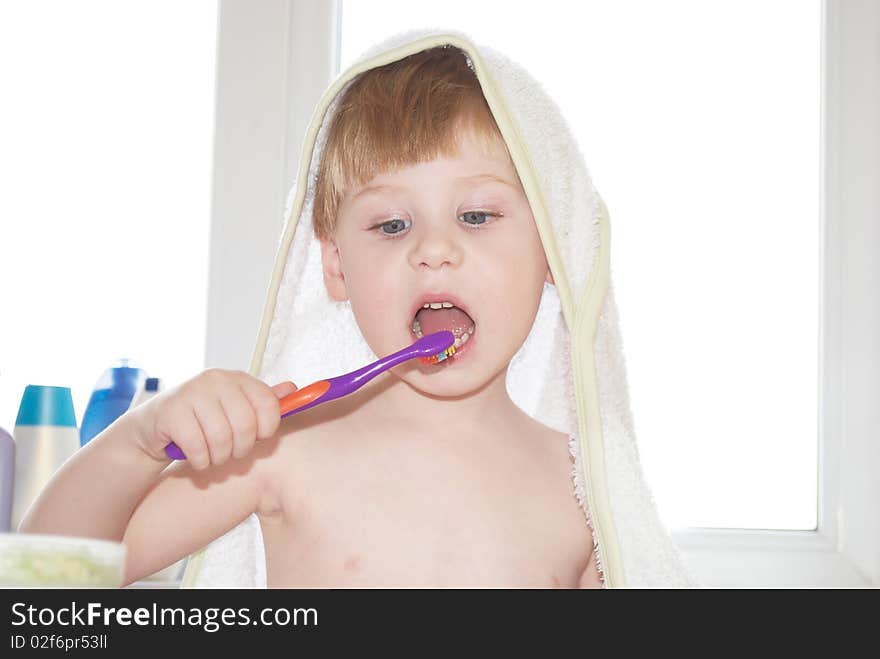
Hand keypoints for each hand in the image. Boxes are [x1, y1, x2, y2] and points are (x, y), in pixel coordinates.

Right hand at [130, 369, 297, 468]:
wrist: (156, 427)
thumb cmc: (203, 420)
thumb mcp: (235, 408)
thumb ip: (264, 401)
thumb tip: (293, 389)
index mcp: (237, 378)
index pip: (268, 403)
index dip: (267, 428)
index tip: (258, 437)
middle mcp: (216, 379)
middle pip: (245, 425)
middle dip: (241, 449)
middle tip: (231, 453)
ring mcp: (192, 392)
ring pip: (222, 439)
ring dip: (219, 458)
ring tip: (213, 456)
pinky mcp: (172, 411)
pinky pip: (198, 447)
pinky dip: (201, 461)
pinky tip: (197, 458)